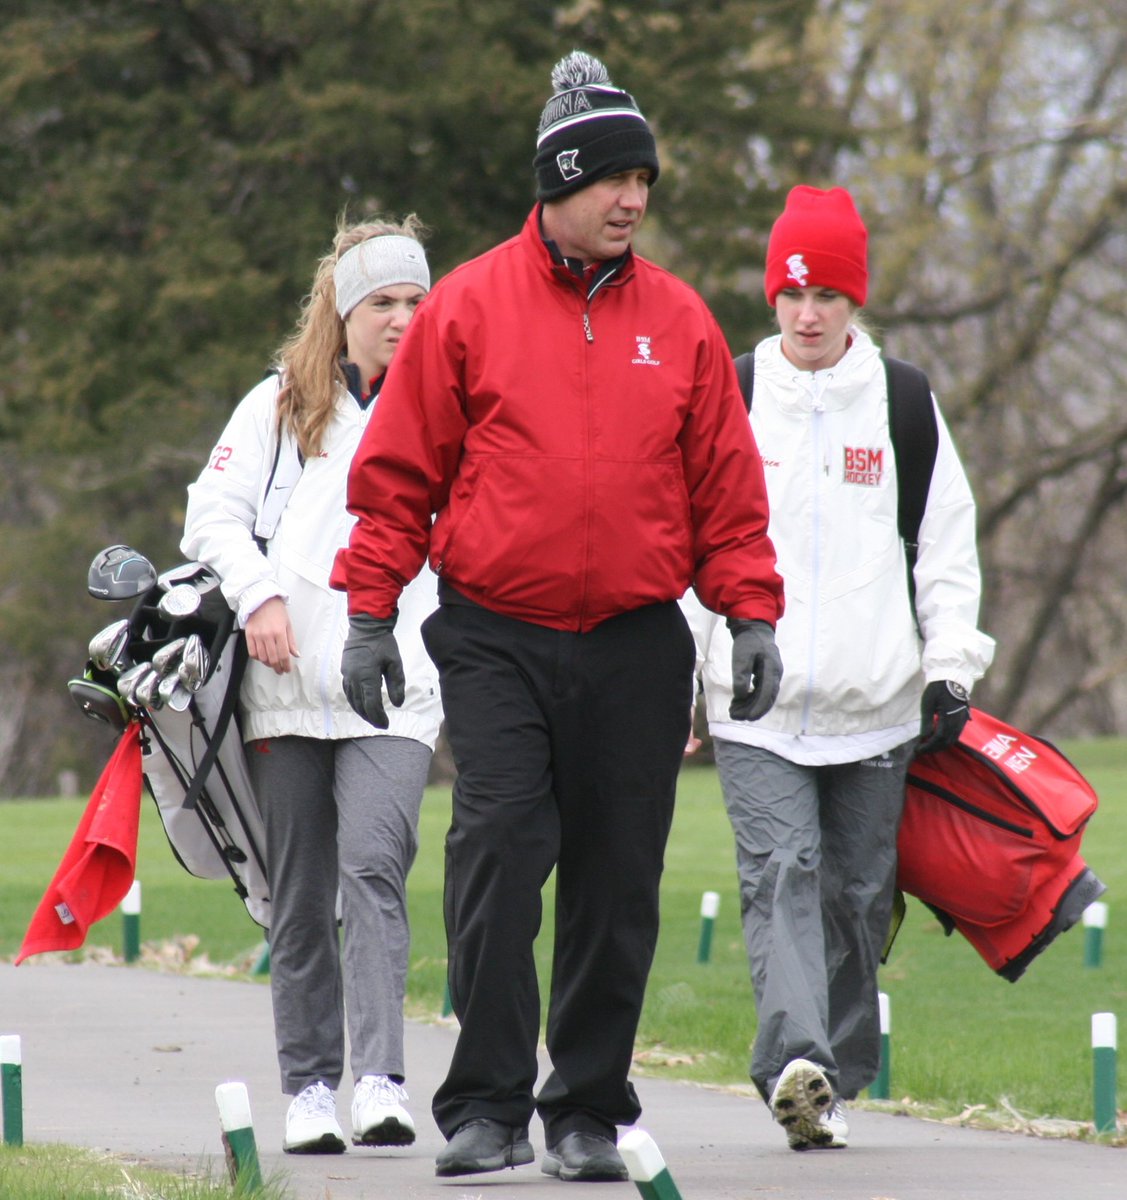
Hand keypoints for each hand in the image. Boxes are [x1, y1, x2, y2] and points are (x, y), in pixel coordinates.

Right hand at [245, 597, 298, 673]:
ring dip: (268, 664)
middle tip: (280, 670)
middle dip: (277, 668)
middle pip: (273, 658)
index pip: (284, 654)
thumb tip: (296, 654)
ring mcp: (257, 636)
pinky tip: (262, 658)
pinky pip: (252, 652)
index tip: (287, 669)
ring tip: (272, 664)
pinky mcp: (248, 635)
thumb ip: (291, 641)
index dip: (286, 665)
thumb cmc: (276, 611)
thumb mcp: (288, 625)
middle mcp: (268, 635)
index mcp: (279, 632)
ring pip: (262, 657)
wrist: (261, 599)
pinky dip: (257, 658)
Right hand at [341, 613, 404, 728]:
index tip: (386, 725)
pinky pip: (348, 691)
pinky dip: (354, 701)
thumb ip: (397, 684)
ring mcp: (347, 675)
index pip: (371, 704)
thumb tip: (398, 704)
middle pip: (360, 705)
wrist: (366, 626)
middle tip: (380, 724)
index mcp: (367, 677)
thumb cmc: (383, 643)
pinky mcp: (344, 671)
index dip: (378, 717)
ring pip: (352, 700)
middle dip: (370, 717)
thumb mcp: (395, 662)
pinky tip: (361, 705)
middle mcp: (354, 678)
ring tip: (372, 717)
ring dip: (361, 711)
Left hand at [728, 619, 781, 720]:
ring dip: (750, 706)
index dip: (758, 708)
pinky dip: (750, 700)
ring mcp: (772, 676)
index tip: (747, 718)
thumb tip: (741, 695)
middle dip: (752, 710)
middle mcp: (775, 675)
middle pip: (767, 699)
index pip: (768, 693)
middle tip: (734, 716)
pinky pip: (761, 692)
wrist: (755, 629)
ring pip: (764, 697)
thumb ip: (741, 674)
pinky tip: (738, 702)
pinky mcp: (767, 677)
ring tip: (733, 711)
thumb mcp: (741, 655)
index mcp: (772, 668)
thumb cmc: (748, 641)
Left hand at [916, 680, 969, 754]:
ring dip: (941, 745)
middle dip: (934, 748)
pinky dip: (947, 739)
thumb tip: (924, 736)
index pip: (939, 738)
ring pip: (953, 739)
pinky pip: (956, 734)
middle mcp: (958, 722)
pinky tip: (938, 739)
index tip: (918, 749)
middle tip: (922, 750)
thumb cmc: (937, 689)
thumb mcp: (928, 704)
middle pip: (947, 741)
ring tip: (929, 746)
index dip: (929, 746)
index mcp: (949, 718)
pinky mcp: (963, 719)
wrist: (952, 678)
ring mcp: (962, 721)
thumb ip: (927, 721)